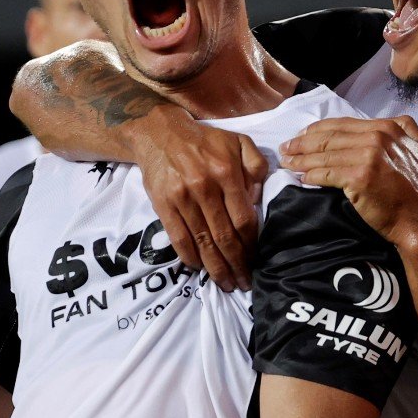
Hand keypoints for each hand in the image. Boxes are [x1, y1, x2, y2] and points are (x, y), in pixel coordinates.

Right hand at [130, 109, 269, 291]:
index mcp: (226, 172)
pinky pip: (179, 239)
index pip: (243, 218)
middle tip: (244, 282)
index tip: (256, 259)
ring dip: (216, 268)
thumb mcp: (239, 141)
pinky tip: (200, 269)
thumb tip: (257, 197)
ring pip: (203, 242)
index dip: (251, 244)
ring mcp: (182, 198)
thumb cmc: (205, 141)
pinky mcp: (163, 205)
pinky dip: (190, 257)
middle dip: (237, 264)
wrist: (160, 134)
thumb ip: (256, 166)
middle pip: (225, 236)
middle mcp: (204, 187)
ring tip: (226, 283)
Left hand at [280, 116, 417, 246]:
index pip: (343, 124)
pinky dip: (310, 175)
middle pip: (329, 136)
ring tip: (287, 163)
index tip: (301, 136)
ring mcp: (369, 156)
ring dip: (301, 159)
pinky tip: (301, 178)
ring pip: (325, 154)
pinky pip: (326, 174)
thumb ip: (407, 130)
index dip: (317, 129)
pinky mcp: (360, 177)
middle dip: (302, 142)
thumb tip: (392, 122)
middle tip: (285, 148)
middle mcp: (379, 137)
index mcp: (389, 128)